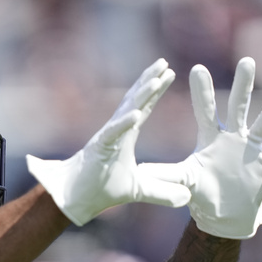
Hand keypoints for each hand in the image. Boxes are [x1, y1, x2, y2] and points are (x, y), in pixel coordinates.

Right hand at [26, 59, 190, 225]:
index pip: (144, 108)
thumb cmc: (101, 189)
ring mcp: (107, 138)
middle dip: (149, 81)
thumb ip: (162, 192)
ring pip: (126, 111)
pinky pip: (113, 134)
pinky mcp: (99, 150)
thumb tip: (187, 198)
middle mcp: (117, 131)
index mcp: (126, 135)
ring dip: (141, 95)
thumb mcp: (139, 190)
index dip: (156, 91)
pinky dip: (124, 124)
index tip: (169, 73)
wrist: (74, 198)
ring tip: (156, 79)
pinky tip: (137, 113)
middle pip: (135, 101)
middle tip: (163, 62)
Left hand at [137, 57, 261, 238]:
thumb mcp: (183, 181)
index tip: (196, 68)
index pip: (205, 110)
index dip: (202, 92)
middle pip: (238, 107)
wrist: (223, 217)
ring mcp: (251, 148)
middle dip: (243, 85)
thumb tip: (139, 171)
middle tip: (247, 61)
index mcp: (210, 138)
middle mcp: (233, 137)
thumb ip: (164, 174)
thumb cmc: (202, 195)